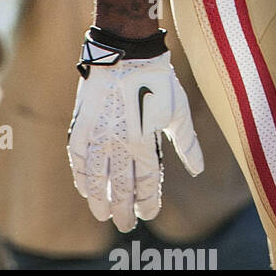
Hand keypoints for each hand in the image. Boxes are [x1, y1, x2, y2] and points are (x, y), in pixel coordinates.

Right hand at [67, 32, 203, 230]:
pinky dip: (81, 177)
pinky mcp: (80, 126)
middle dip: (124, 209)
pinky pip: (78, 160)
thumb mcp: (179, 109)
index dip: (148, 201)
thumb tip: (198, 170)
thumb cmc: (158, 80)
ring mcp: (97, 136)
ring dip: (99, 200)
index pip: (147, 183)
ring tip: (104, 214)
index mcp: (145, 140)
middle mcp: (118, 143)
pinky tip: (85, 188)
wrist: (126, 51)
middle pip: (120, 187)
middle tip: (127, 224)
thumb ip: (187, 143)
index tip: (150, 213)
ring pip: (95, 180)